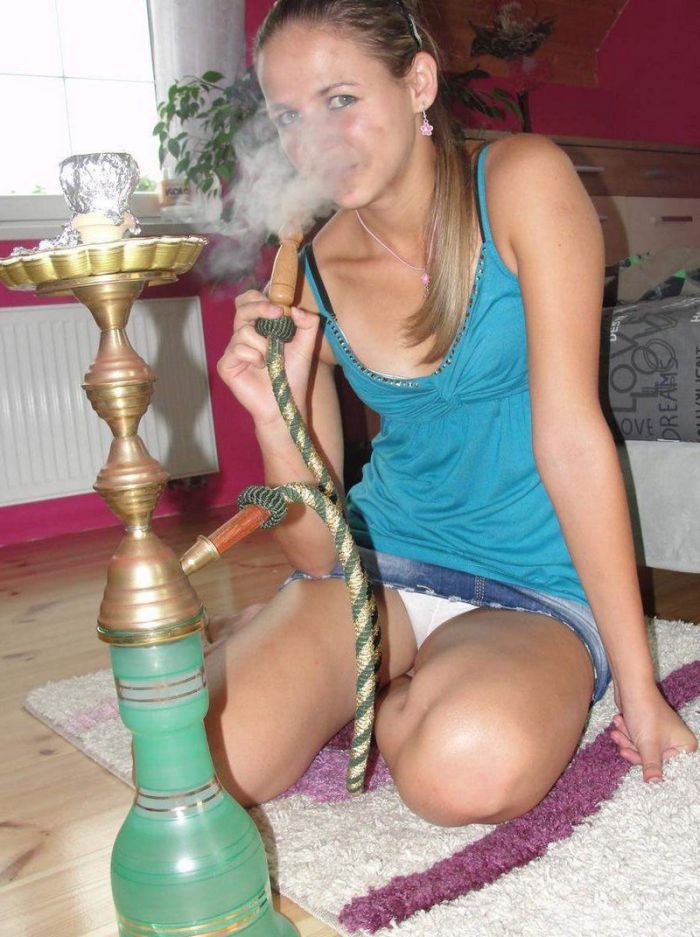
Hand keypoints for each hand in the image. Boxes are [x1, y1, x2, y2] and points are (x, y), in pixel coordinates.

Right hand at [217, 290, 320, 426]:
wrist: (285, 401)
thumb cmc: (293, 375)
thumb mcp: (306, 346)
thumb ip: (307, 324)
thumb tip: (295, 308)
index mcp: (258, 327)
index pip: (249, 301)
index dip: (260, 298)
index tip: (279, 307)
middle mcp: (243, 335)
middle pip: (241, 308)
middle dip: (260, 308)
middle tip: (277, 314)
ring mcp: (232, 350)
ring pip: (243, 331)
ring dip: (264, 344)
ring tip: (272, 359)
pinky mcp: (226, 365)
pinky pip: (238, 349)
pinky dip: (254, 356)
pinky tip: (262, 367)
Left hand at [609, 684, 697, 781]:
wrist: (631, 688)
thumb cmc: (645, 714)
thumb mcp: (648, 745)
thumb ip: (652, 766)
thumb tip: (655, 784)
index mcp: (685, 745)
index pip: (666, 766)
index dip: (646, 761)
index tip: (629, 755)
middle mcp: (676, 740)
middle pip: (652, 757)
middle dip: (632, 747)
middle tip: (619, 739)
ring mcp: (662, 734)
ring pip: (641, 747)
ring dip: (626, 739)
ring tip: (617, 728)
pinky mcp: (649, 728)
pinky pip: (637, 738)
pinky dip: (627, 732)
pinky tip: (618, 723)